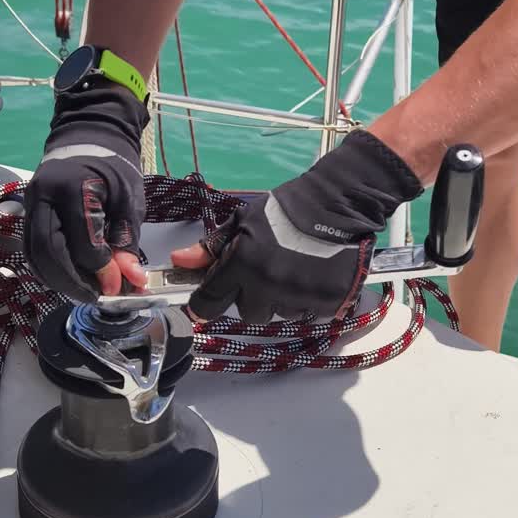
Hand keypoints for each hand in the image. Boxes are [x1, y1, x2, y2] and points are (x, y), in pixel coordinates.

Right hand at [25, 79, 149, 301]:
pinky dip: (48, 268)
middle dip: (71, 282)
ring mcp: (30, 204)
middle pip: (48, 252)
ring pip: (34, 253)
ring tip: (83, 291)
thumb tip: (130, 279)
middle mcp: (44, 197)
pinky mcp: (27, 212)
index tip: (119, 285)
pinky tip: (69, 277)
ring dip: (57, 279)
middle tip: (94, 297)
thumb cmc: (113, 168)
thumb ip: (126, 241)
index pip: (83, 243)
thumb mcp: (129, 201)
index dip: (102, 270)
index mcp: (74, 189)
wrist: (88, 137)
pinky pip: (32, 247)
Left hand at [171, 129, 423, 322]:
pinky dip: (309, 301)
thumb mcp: (242, 221)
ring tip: (295, 271)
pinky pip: (308, 314)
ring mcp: (299, 296)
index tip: (209, 301)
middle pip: (249, 313)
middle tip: (268, 272)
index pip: (209, 303)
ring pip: (281, 315)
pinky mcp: (328, 303)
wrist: (338, 202)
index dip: (206, 303)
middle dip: (254, 297)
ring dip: (282, 300)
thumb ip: (211, 247)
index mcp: (242, 264)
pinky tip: (313, 277)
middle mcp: (268, 285)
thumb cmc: (284, 210)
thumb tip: (179, 262)